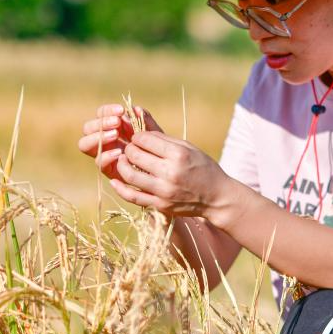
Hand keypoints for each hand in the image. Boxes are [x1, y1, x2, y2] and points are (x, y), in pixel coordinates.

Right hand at [77, 103, 162, 180]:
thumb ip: (146, 121)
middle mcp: (102, 140)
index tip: (121, 110)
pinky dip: (106, 155)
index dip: (107, 110)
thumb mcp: (152, 133)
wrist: (160, 171)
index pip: (100, 114)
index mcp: (110, 127)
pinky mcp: (107, 169)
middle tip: (117, 123)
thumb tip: (136, 109)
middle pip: (87, 128)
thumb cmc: (155, 149)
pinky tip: (119, 152)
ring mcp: (102, 154)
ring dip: (98, 137)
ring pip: (84, 144)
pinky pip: (98, 162)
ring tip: (115, 135)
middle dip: (101, 123)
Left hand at [110, 130, 238, 221]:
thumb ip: (163, 138)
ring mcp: (164, 191)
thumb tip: (140, 128)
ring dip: (122, 165)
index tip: (139, 138)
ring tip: (124, 161)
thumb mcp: (188, 147)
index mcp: (178, 155)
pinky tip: (115, 181)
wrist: (217, 197)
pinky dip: (120, 188)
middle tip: (130, 148)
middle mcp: (170, 173)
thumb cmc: (203, 168)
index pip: (145, 140)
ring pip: (129, 175)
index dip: (137, 136)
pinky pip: (133, 197)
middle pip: (135, 156)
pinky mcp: (160, 205)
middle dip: (129, 149)